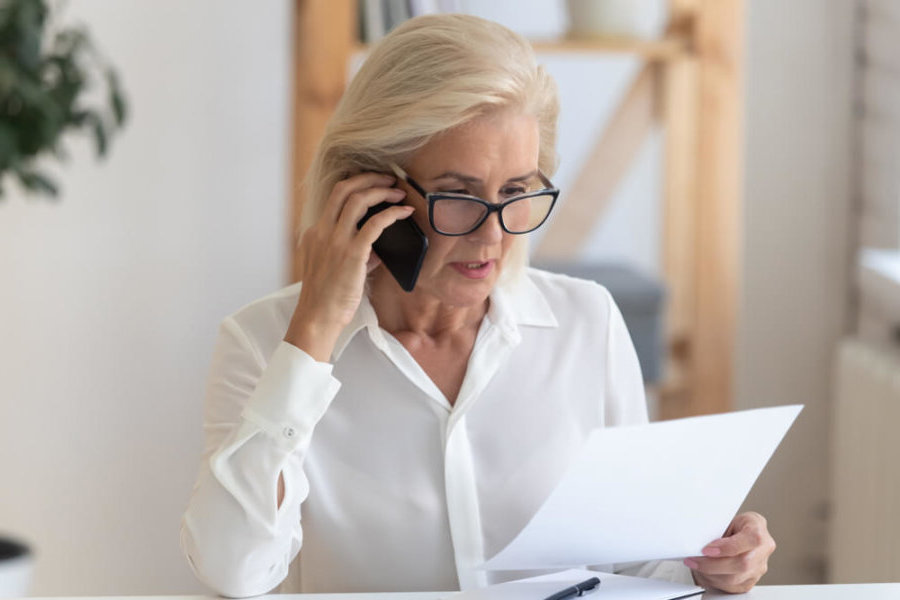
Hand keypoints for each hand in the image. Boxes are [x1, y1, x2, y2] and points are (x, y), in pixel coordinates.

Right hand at [284, 172, 413, 360]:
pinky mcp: (351, 253)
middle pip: (343, 189)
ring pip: (358, 200)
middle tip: (388, 178)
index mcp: (315, 233)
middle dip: (368, 178)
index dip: (357, 186)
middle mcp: (323, 231)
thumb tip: (378, 248)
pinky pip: (375, 224)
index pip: (335, 199)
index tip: (373, 184)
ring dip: (381, 191)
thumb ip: (354, 254)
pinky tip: (404, 213)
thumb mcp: (335, 269)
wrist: (317, 317)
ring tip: (398, 192)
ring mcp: (335, 241)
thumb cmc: (327, 298)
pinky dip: (392, 214)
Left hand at [684, 512, 775, 593]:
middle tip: (694, 559)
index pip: (751, 539)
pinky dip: (714, 581)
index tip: (707, 549)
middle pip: (742, 563)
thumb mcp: (724, 518)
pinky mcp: (750, 580)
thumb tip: (698, 541)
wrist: (736, 532)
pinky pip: (732, 587)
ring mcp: (758, 567)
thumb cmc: (729, 523)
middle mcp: (763, 549)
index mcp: (758, 527)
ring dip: (710, 574)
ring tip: (696, 565)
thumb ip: (716, 528)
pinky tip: (705, 573)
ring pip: (735, 579)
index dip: (728, 547)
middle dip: (713, 564)